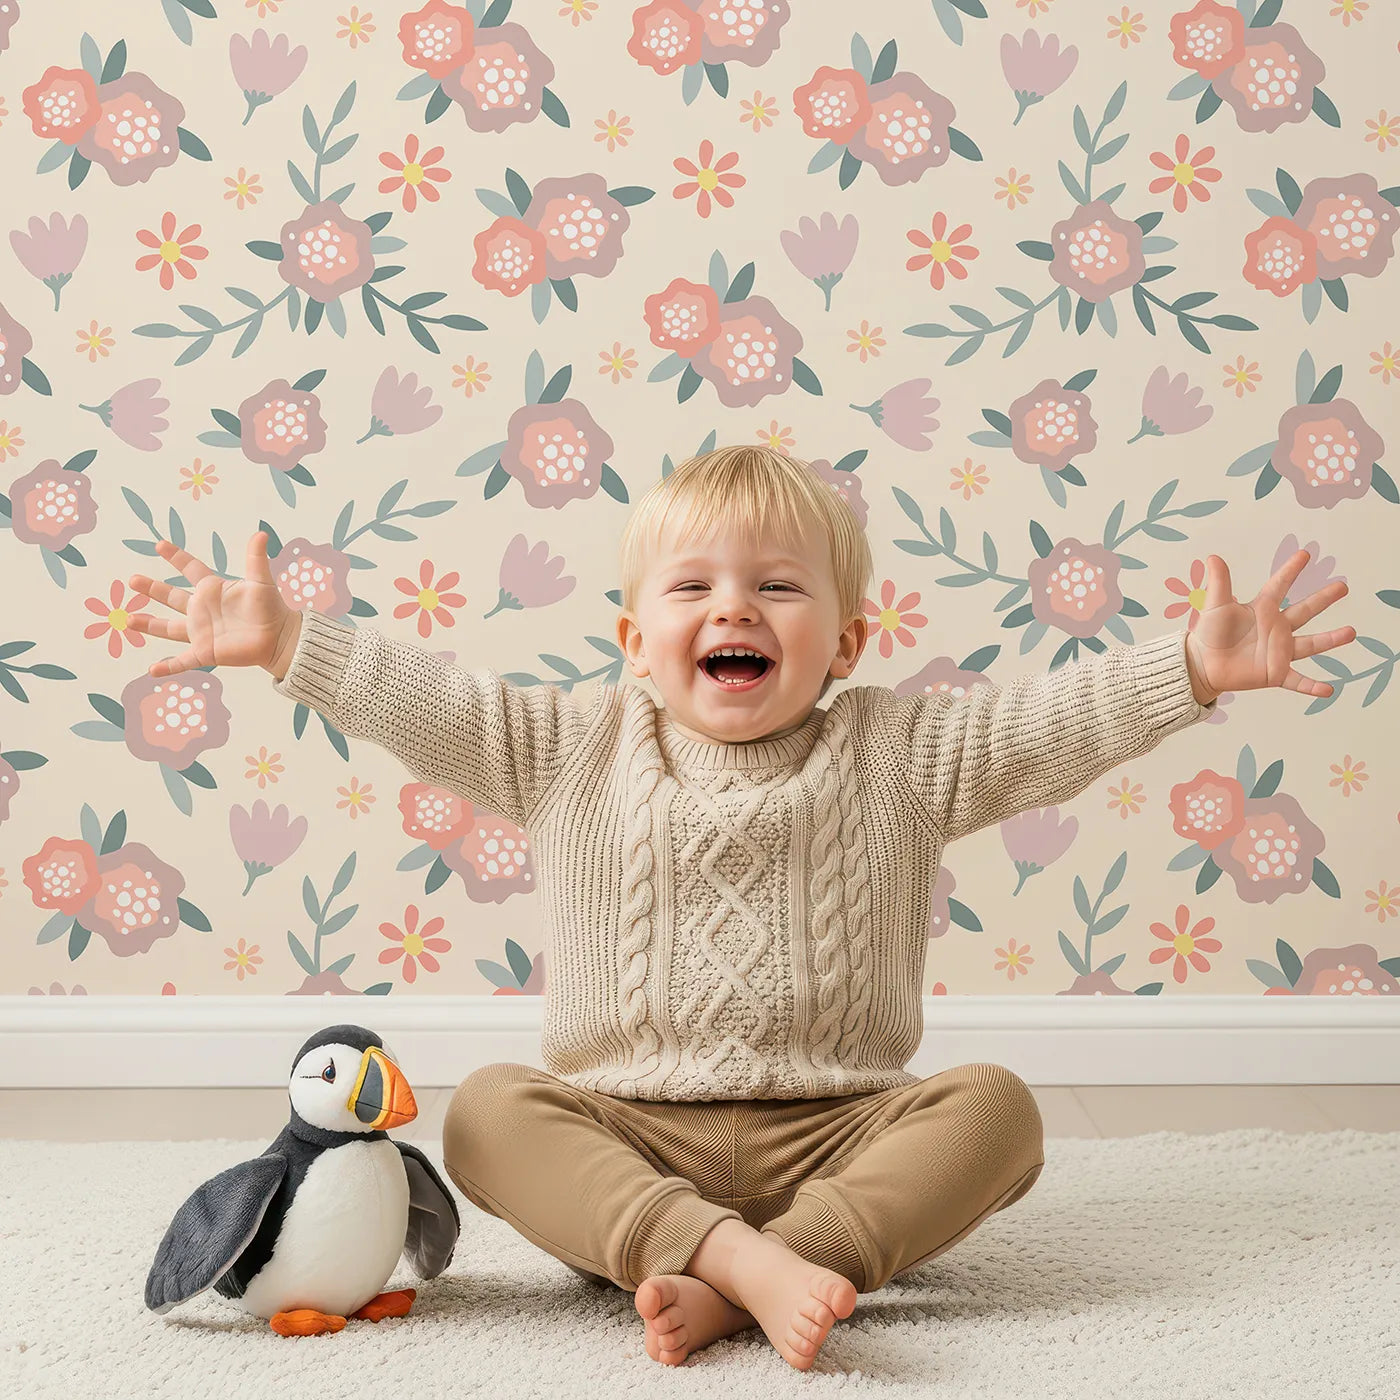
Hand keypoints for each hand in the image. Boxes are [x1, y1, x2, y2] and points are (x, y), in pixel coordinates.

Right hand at [126, 531, 299, 678]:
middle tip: (132, 580)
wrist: (278, 638)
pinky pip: (183, 661)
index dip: (176, 557)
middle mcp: (202, 609)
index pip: (190, 569)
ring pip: (168, 628)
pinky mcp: (205, 652)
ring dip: (149, 625)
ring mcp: (201, 631)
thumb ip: (256, 559)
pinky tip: (152, 670)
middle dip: (152, 589)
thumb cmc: (271, 608)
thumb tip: (261, 534)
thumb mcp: (261, 582)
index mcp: (212, 590)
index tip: (160, 545)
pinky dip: (168, 667)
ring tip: (127, 620)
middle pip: (171, 597)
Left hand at [1184, 550, 1354, 701]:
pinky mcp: (1275, 673)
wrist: (1202, 664)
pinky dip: (1312, 686)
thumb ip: (1219, 582)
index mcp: (1262, 609)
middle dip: (1323, 599)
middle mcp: (1276, 628)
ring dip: (1330, 639)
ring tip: (1351, 632)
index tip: (1305, 554)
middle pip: (1304, 611)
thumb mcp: (1215, 606)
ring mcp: (1278, 651)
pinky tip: (1328, 690)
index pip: (1279, 585)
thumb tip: (1213, 556)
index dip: (1291, 570)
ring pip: (1310, 644)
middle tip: (1343, 586)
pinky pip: (1298, 681)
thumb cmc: (1209, 633)